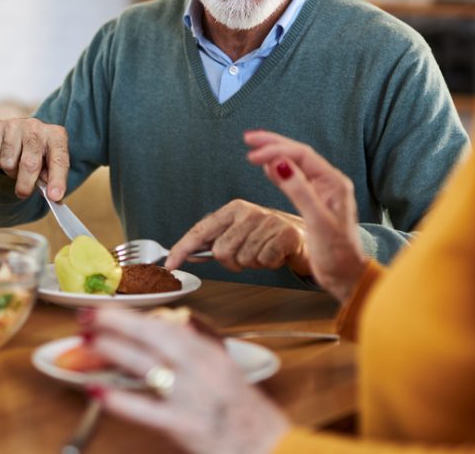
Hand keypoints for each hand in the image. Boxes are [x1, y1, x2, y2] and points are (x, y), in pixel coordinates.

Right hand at [0, 117, 69, 200]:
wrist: (17, 134)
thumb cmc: (38, 153)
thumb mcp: (49, 164)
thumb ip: (51, 178)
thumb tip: (53, 196)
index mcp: (56, 135)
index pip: (59, 160)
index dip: (57, 180)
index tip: (54, 197)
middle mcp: (36, 127)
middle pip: (30, 164)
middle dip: (26, 184)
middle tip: (23, 193)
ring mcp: (15, 125)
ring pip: (8, 163)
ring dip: (10, 172)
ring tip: (15, 166)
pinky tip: (4, 156)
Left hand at [90, 308, 289, 453]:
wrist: (268, 447)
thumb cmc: (244, 411)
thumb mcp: (226, 368)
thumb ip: (202, 344)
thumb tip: (180, 322)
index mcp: (210, 354)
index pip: (168, 325)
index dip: (134, 315)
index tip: (108, 309)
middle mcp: (203, 370)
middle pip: (156, 336)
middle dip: (119, 322)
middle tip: (89, 316)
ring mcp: (193, 397)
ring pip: (149, 366)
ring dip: (116, 351)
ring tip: (89, 342)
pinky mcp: (185, 425)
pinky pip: (146, 410)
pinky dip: (120, 400)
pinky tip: (97, 392)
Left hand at [165, 200, 311, 276]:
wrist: (305, 236)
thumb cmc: (267, 236)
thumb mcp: (240, 234)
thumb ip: (215, 241)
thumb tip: (188, 253)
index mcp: (232, 209)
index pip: (200, 231)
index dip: (182, 249)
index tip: (169, 264)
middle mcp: (248, 212)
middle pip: (221, 252)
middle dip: (232, 262)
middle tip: (248, 255)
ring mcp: (267, 221)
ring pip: (242, 259)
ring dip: (253, 263)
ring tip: (264, 252)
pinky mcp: (285, 234)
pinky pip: (263, 262)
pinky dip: (269, 264)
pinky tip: (276, 254)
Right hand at [244, 130, 365, 300]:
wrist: (346, 275)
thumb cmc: (337, 253)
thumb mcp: (318, 221)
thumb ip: (300, 191)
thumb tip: (280, 164)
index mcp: (334, 183)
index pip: (301, 155)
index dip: (276, 150)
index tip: (253, 154)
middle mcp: (329, 183)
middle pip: (298, 154)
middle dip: (273, 144)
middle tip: (249, 138)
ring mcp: (321, 191)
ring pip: (295, 164)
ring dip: (274, 154)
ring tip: (254, 148)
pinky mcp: (314, 201)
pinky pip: (294, 178)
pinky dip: (278, 171)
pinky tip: (267, 168)